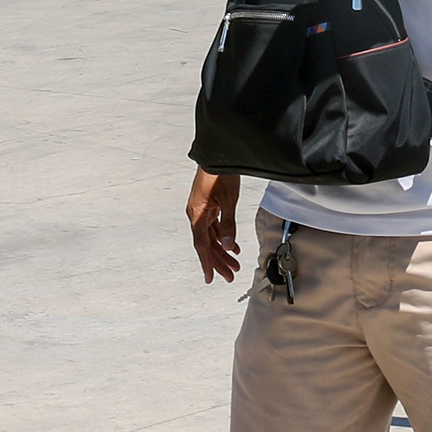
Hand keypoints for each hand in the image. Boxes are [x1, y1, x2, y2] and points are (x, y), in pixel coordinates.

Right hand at [187, 168, 241, 283]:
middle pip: (207, 244)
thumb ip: (228, 224)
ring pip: (211, 237)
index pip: (202, 245)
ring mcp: (202, 209)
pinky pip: (214, 226)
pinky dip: (223, 237)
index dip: (207, 262)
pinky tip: (232, 245)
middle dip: (219, 261)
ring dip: (222, 250)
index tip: (210, 278)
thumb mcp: (228, 200)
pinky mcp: (208, 205)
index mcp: (197, 214)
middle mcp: (197, 214)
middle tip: (230, 276)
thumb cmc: (220, 173)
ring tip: (235, 264)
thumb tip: (226, 245)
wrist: (218, 153)